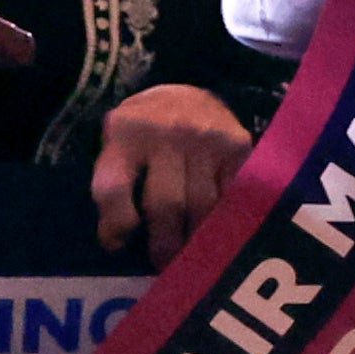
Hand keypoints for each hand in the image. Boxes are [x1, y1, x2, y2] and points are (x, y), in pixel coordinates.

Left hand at [90, 84, 244, 254]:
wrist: (189, 87)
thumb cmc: (145, 128)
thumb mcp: (118, 142)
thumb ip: (118, 180)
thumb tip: (119, 240)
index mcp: (125, 135)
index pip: (115, 187)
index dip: (115, 223)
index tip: (116, 245)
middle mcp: (166, 135)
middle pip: (165, 203)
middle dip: (165, 242)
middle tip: (165, 266)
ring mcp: (207, 140)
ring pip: (203, 204)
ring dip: (198, 237)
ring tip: (194, 257)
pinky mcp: (239, 146)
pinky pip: (233, 194)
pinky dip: (227, 217)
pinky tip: (222, 231)